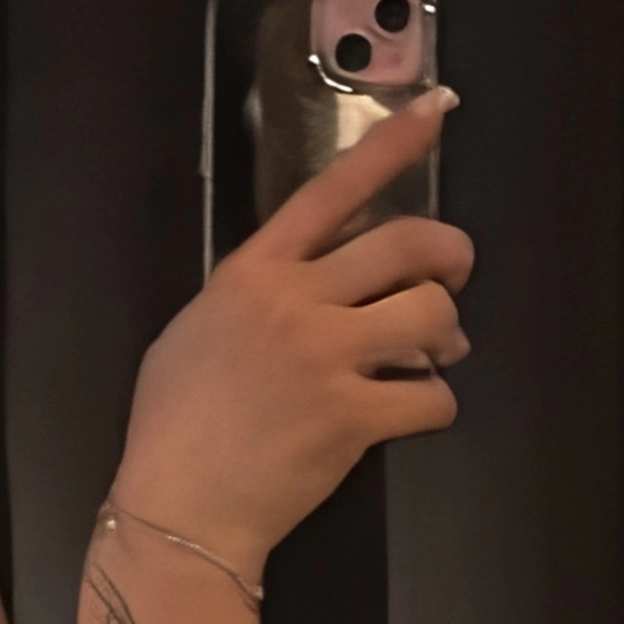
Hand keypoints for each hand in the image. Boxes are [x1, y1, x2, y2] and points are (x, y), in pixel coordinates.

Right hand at [112, 91, 470, 574]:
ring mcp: (327, 360)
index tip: (438, 109)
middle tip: (451, 279)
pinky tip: (410, 414)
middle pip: (409, 243)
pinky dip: (433, 405)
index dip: (392, 145)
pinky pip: (432, 396)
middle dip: (451, 257)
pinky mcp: (353, 419)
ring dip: (446, 334)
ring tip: (432, 357)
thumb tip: (312, 282)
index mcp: (253, 273)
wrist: (178, 514)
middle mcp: (295, 304)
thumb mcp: (193, 333)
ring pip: (433, 313)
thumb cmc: (172, 429)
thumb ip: (255, 295)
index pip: (334, 189)